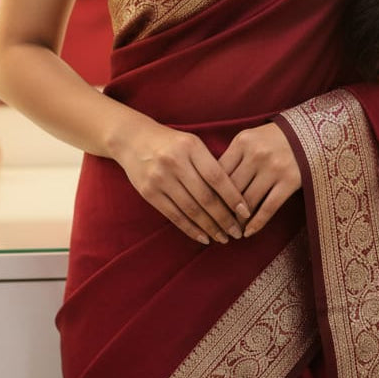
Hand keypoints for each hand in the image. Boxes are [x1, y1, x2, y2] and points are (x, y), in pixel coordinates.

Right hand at [116, 117, 250, 245]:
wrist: (132, 139)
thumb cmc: (171, 143)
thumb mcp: (192, 144)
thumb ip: (210, 164)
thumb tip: (234, 196)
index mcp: (191, 147)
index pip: (217, 177)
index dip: (233, 197)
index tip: (246, 212)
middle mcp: (175, 162)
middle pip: (205, 197)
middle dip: (224, 218)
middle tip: (237, 232)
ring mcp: (160, 178)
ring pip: (191, 209)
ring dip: (209, 227)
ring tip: (223, 238)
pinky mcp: (149, 192)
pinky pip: (174, 215)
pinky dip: (190, 229)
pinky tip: (203, 237)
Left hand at [219, 123, 301, 236]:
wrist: (311, 133)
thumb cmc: (274, 138)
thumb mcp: (250, 139)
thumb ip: (232, 158)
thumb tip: (210, 186)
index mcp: (242, 141)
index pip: (218, 172)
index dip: (209, 193)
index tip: (203, 209)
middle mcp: (256, 154)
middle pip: (231, 189)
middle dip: (221, 210)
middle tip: (214, 226)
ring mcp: (274, 168)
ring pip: (248, 202)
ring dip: (237, 220)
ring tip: (230, 231)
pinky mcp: (290, 181)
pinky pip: (269, 208)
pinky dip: (256, 223)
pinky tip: (248, 232)